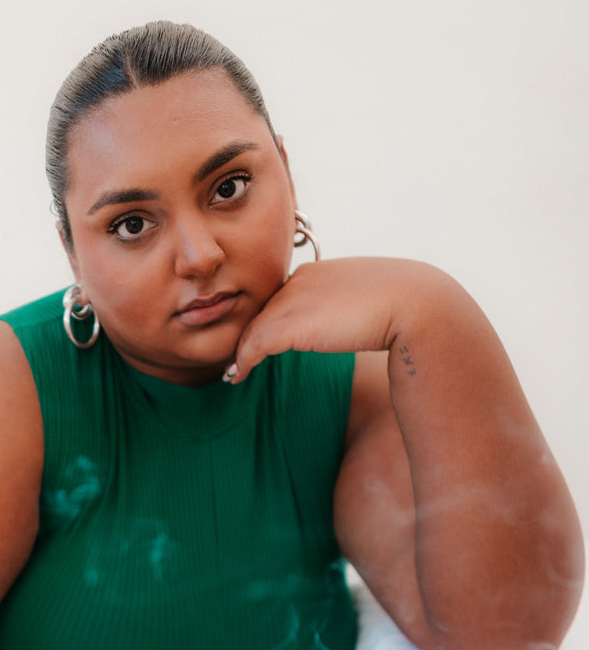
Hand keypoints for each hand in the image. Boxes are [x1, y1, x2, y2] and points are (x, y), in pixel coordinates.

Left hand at [222, 257, 434, 382]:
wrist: (416, 304)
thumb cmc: (403, 305)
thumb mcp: (367, 299)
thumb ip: (345, 308)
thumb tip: (346, 324)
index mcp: (315, 272)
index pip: (279, 298)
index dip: (267, 322)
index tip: (260, 340)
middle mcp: (298, 282)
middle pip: (261, 313)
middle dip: (247, 336)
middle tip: (238, 359)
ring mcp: (292, 302)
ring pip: (252, 330)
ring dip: (240, 353)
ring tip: (234, 372)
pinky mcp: (290, 326)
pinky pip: (253, 346)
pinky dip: (242, 362)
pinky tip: (238, 377)